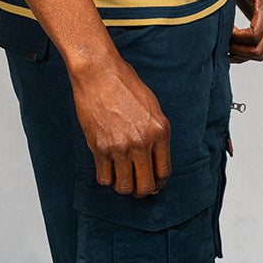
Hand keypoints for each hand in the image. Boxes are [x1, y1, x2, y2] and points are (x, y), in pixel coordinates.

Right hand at [69, 54, 170, 197]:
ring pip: (124, 187)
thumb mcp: (151, 105)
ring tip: (121, 177)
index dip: (159, 183)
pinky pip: (104, 178)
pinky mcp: (99, 147)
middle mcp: (142, 141)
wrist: (99, 72)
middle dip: (142, 191)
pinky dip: (106, 178)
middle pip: (146, 186)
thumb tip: (154, 157)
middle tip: (136, 186)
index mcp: (160, 130)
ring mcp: (120, 146)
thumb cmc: (125, 83)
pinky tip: (107, 168)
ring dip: (123, 186)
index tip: (153, 184)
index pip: (164, 171)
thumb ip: (156, 131)